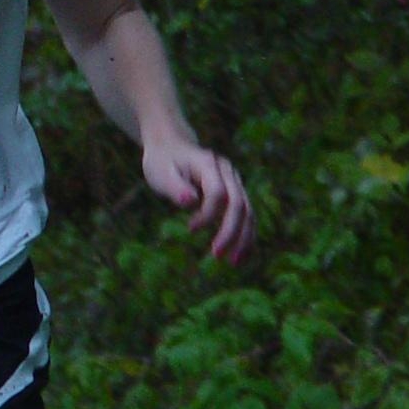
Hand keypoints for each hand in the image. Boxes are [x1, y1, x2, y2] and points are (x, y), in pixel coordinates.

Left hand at [143, 139, 254, 261]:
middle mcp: (227, 171)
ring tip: (234, 262)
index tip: (190, 229)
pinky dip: (246, 234)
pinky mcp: (235, 191)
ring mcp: (234, 181)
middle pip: (238, 203)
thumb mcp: (160, 172)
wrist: (172, 146)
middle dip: (230, 232)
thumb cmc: (163, 161)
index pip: (217, 193)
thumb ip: (175, 187)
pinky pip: (246, 214)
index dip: (208, 214)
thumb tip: (190, 202)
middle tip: (217, 256)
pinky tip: (241, 255)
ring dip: (243, 238)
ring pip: (248, 211)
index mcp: (208, 164)